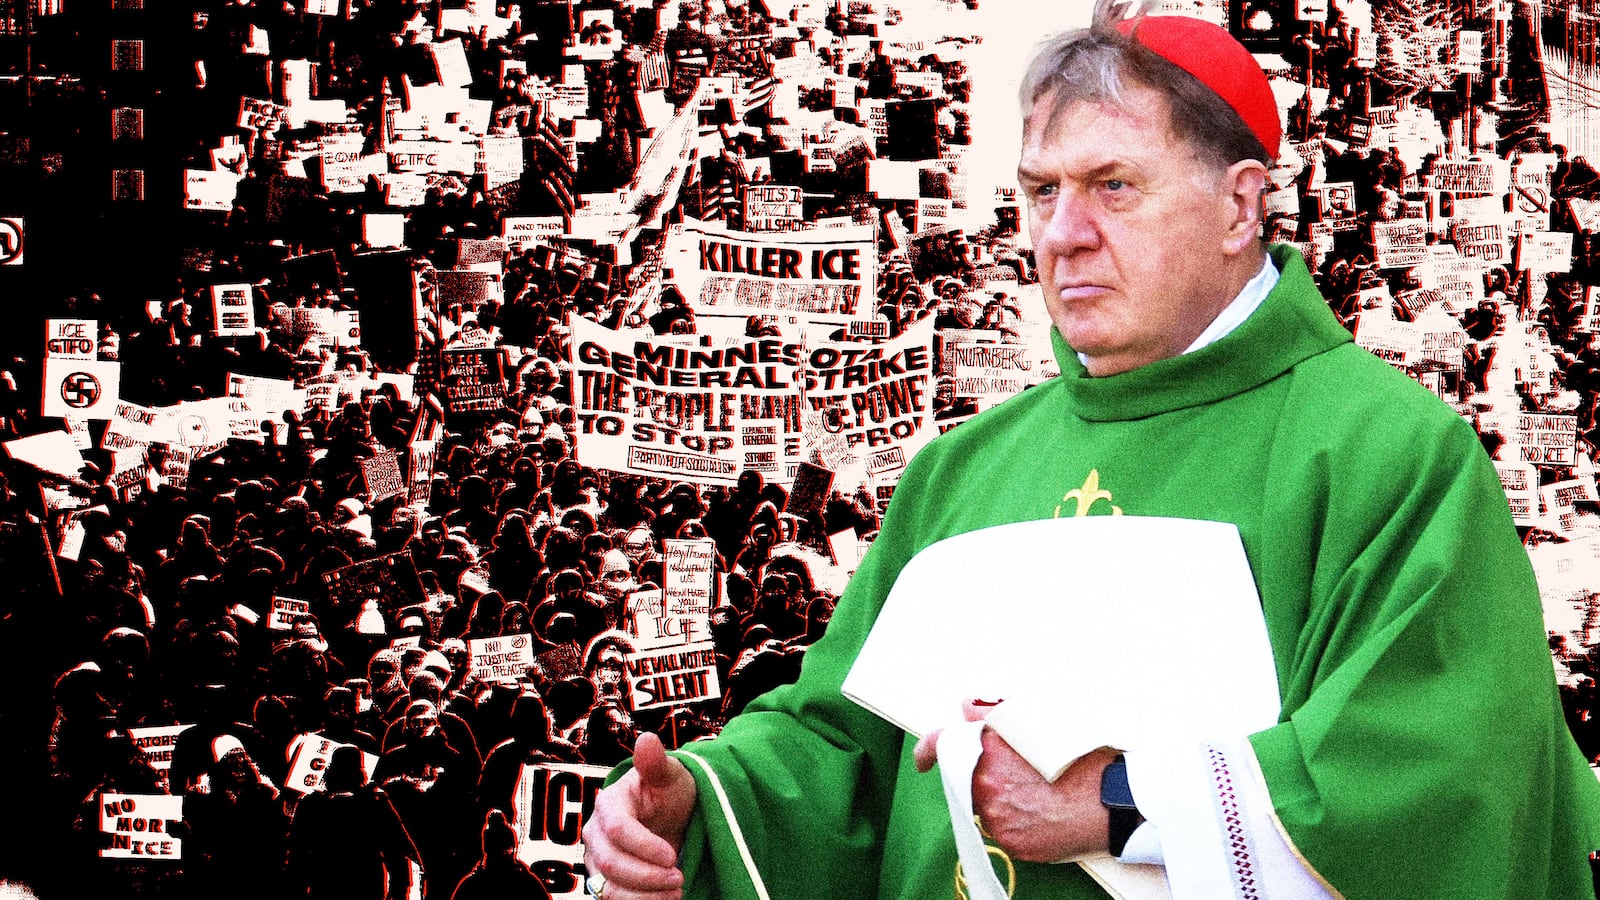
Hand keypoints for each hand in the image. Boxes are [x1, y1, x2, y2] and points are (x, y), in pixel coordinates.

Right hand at [582, 732, 696, 898]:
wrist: (667, 816)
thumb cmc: (668, 793)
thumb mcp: (669, 776)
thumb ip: (656, 763)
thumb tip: (647, 739)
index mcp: (609, 804)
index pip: (618, 830)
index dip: (644, 846)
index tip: (672, 856)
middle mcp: (596, 834)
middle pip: (611, 863)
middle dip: (647, 876)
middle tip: (679, 878)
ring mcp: (597, 859)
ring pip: (609, 888)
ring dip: (644, 896)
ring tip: (676, 892)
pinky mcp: (605, 880)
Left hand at [914, 700, 1115, 862]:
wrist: (1113, 800)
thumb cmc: (1082, 759)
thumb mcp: (1041, 722)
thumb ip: (996, 715)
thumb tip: (968, 708)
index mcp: (990, 749)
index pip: (943, 746)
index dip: (928, 750)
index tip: (923, 758)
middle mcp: (987, 784)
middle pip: (967, 780)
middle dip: (983, 777)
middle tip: (1018, 777)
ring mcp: (997, 817)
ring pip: (986, 808)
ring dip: (1001, 802)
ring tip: (1039, 796)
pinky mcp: (1012, 842)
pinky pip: (1003, 831)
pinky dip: (1017, 823)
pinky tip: (1043, 814)